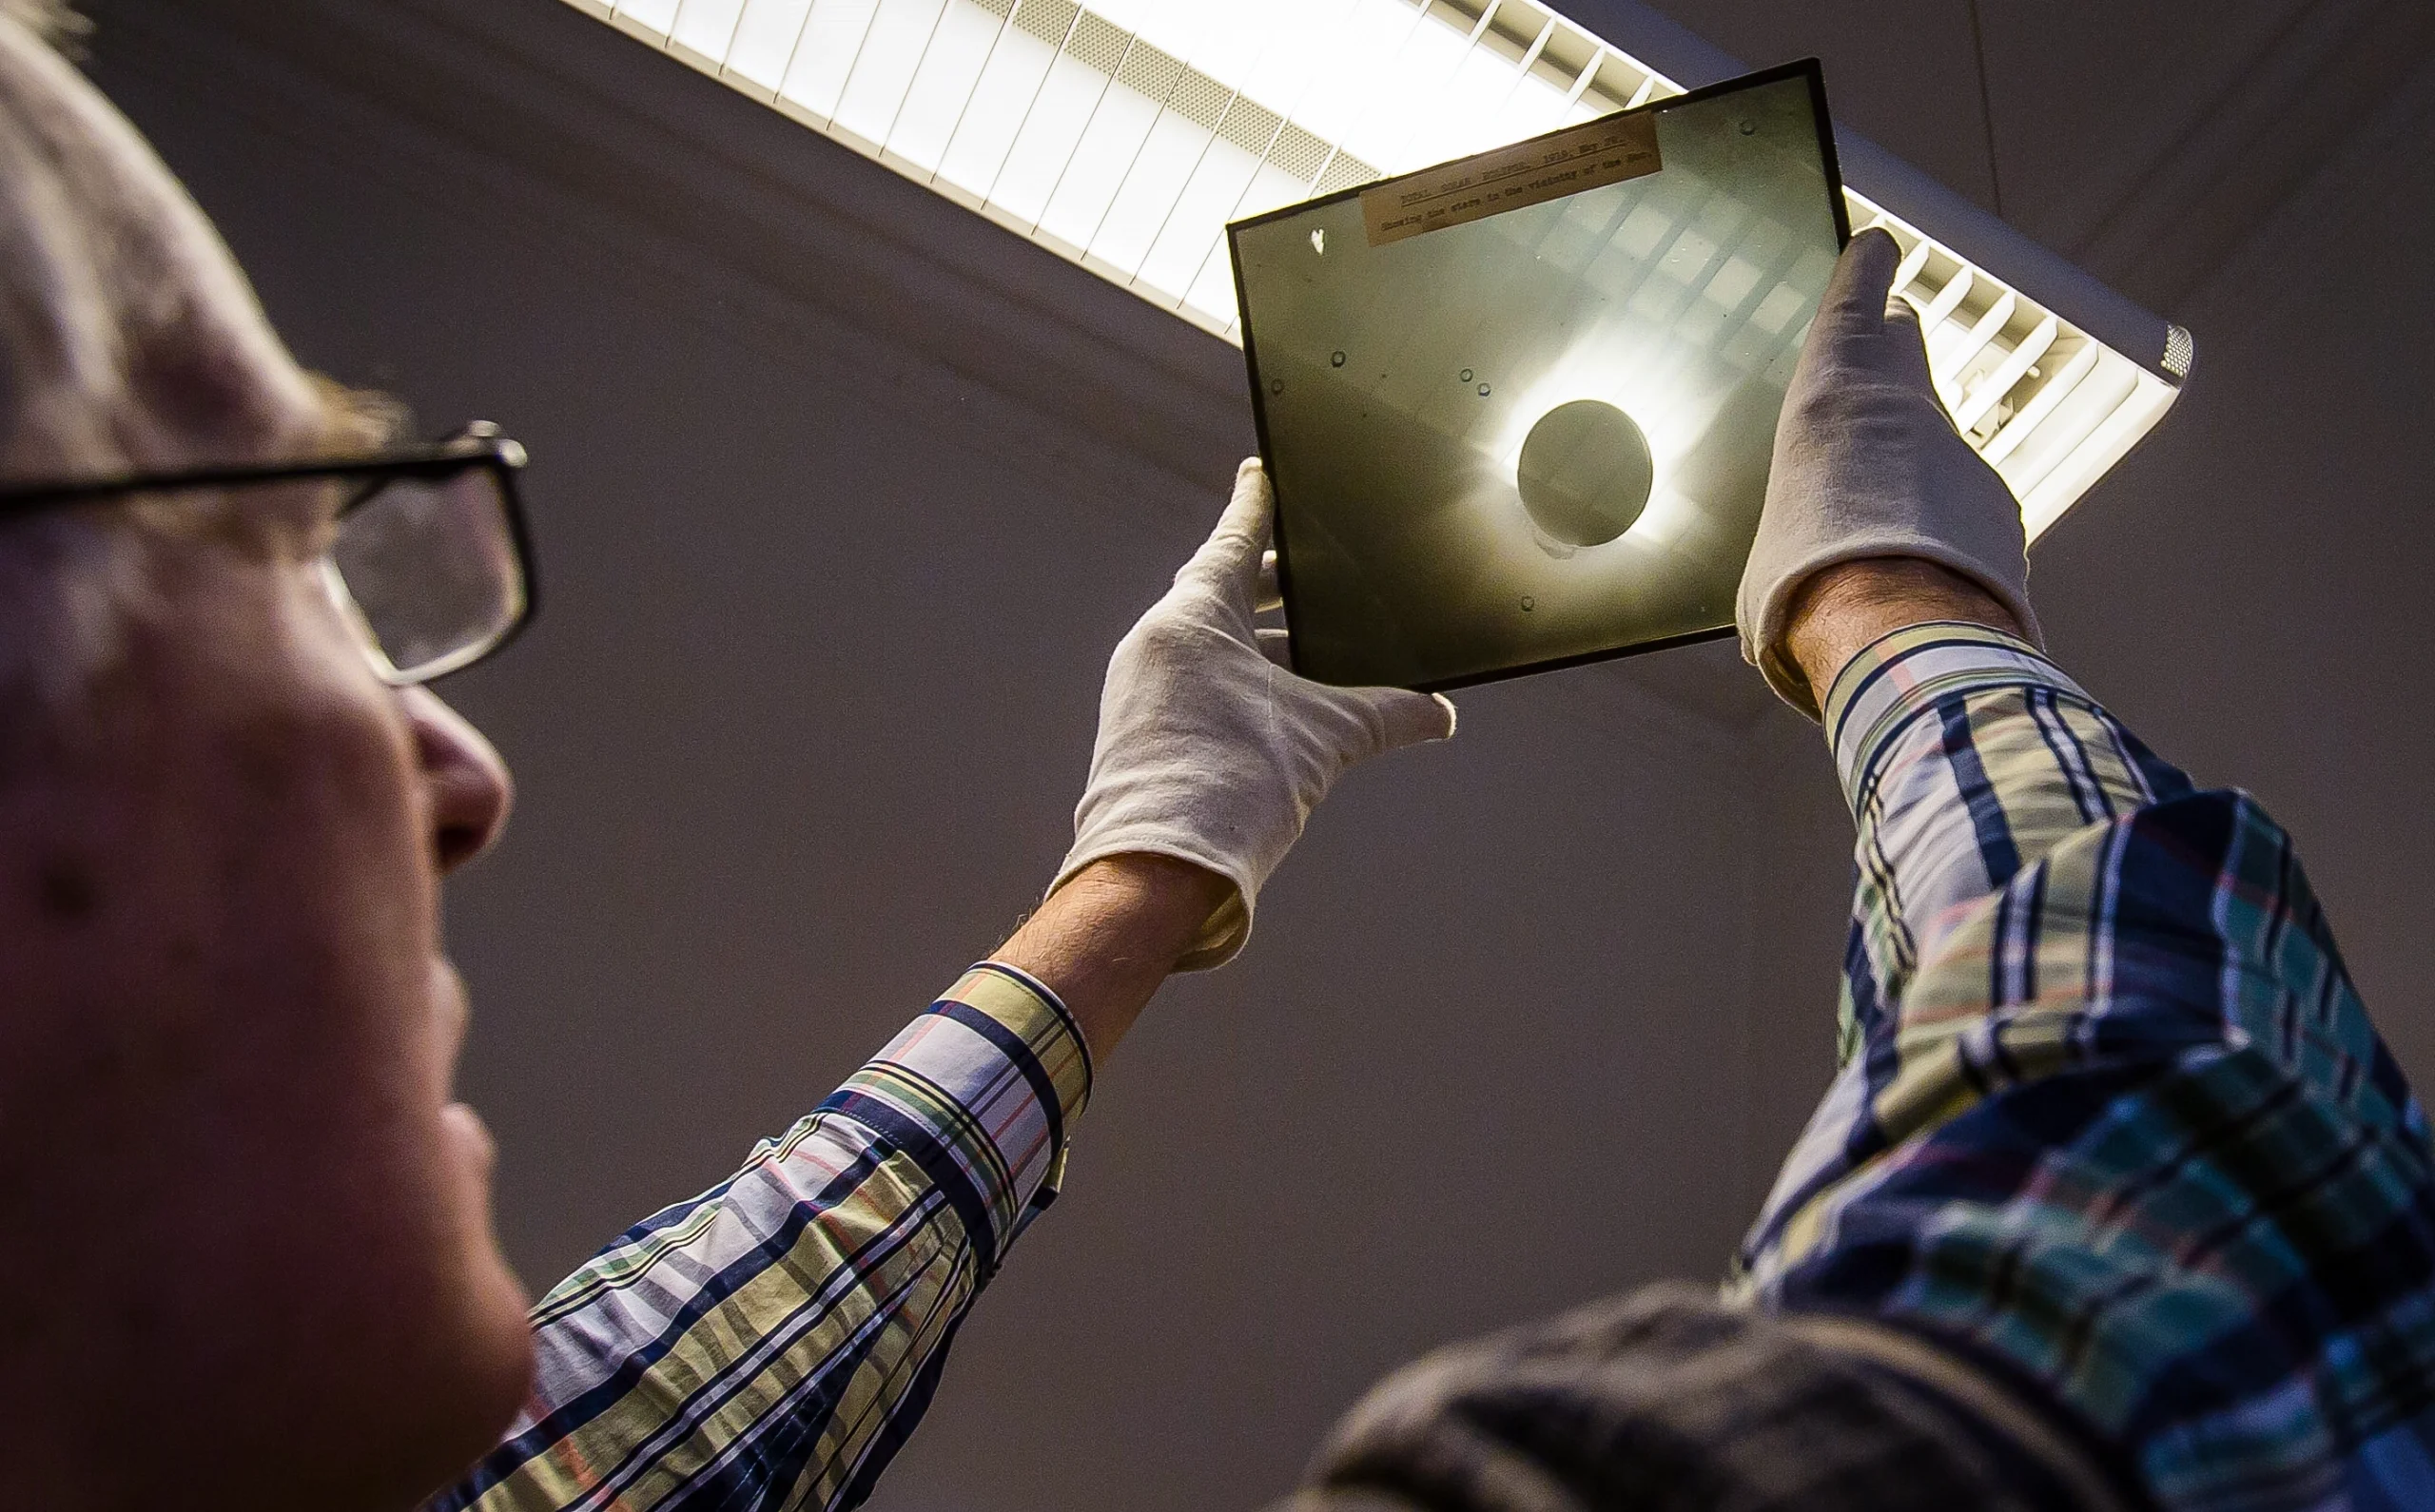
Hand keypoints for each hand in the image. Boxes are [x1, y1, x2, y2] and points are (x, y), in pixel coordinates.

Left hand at [1051, 459, 1456, 970]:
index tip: (1260, 470)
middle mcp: (1160, 641)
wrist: (1159, 872)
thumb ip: (1386, 715)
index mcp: (1194, 615)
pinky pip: (1195, 680)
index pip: (1232, 538)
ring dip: (1261, 641)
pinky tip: (1277, 702)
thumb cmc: (1234, 786)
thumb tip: (1441, 715)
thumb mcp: (1325, 738)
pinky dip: (1238, 678)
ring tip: (1313, 647)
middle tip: (1316, 571)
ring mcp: (1144, 686)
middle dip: (1274, 585)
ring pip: (1210, 641)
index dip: (1256, 503)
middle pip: (1224, 590)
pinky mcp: (1141, 729)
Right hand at [1736, 227, 2041, 717]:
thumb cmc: (1805, 576)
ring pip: (1935, 438)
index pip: (1860, 298)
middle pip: (1906, 349)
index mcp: (1836, 389)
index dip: (1866, 269)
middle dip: (1891, 346)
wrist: (1894, 631)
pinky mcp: (2000, 512)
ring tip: (1881, 502)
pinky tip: (1916, 568)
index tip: (1877, 247)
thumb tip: (1794, 550)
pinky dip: (1941, 526)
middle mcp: (1909, 407)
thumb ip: (1795, 506)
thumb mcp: (1772, 525)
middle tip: (1880, 350)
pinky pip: (1963, 504)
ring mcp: (1963, 458)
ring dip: (1911, 459)